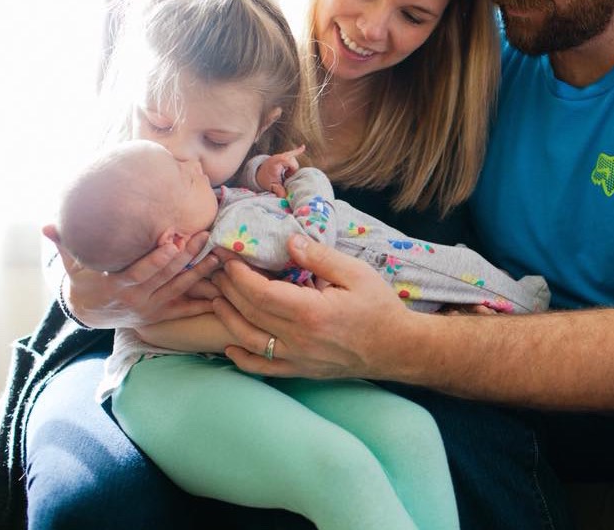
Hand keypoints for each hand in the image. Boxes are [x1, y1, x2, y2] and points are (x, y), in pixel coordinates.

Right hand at [43, 224, 222, 328]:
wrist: (89, 314)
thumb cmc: (84, 282)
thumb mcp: (72, 267)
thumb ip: (66, 246)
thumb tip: (47, 226)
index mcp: (117, 285)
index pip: (141, 271)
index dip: (157, 257)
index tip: (173, 240)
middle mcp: (137, 298)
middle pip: (166, 277)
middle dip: (186, 257)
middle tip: (204, 236)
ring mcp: (150, 307)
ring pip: (179, 289)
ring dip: (200, 274)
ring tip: (218, 256)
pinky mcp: (160, 314)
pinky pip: (184, 309)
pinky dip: (202, 304)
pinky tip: (220, 294)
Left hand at [212, 234, 411, 378]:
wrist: (397, 348)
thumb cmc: (379, 308)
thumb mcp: (356, 273)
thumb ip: (320, 257)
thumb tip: (289, 242)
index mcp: (311, 312)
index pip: (261, 293)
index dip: (239, 275)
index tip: (230, 257)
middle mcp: (299, 339)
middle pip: (250, 313)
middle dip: (228, 289)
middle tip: (217, 270)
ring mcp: (298, 358)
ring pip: (249, 340)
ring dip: (228, 318)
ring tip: (216, 298)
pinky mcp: (301, 370)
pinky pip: (263, 368)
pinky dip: (242, 358)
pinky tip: (229, 345)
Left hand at [256, 144, 305, 194]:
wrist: (259, 172)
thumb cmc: (266, 179)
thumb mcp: (271, 186)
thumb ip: (278, 190)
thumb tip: (285, 196)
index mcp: (275, 163)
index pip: (288, 161)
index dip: (292, 168)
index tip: (288, 176)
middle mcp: (279, 157)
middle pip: (293, 162)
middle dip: (292, 170)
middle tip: (286, 177)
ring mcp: (282, 156)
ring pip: (294, 161)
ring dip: (292, 168)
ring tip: (286, 173)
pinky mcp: (285, 156)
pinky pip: (293, 152)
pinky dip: (298, 151)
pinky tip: (303, 147)